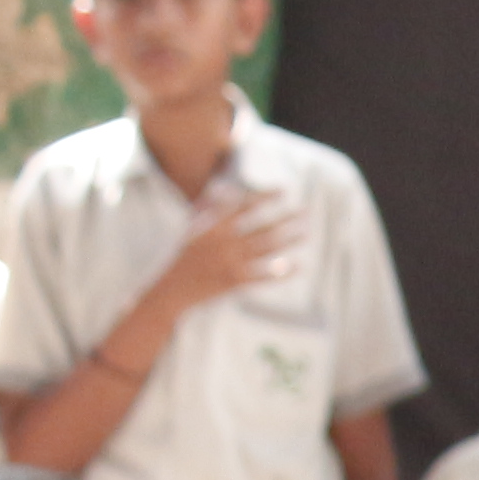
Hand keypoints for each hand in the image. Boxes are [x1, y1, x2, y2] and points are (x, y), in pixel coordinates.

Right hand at [155, 191, 303, 313]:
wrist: (172, 289)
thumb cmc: (182, 257)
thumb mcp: (193, 229)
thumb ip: (210, 209)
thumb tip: (226, 190)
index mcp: (212, 225)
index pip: (244, 205)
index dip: (265, 196)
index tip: (283, 191)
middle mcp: (223, 241)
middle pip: (263, 226)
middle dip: (287, 218)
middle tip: (306, 211)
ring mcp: (230, 262)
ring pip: (267, 248)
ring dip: (289, 240)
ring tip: (306, 233)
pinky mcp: (235, 282)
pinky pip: (264, 275)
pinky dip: (281, 271)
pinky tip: (296, 265)